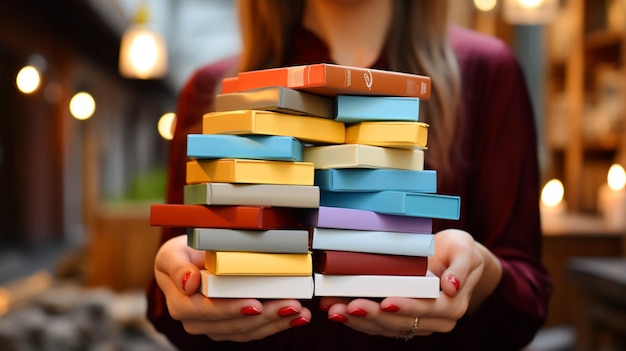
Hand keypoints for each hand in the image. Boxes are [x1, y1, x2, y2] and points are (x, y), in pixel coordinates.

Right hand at [153, 235, 311, 341]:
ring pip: (247, 331)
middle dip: (265, 317)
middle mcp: (196, 321)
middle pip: (232, 325)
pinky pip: (254, 330)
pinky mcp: (231, 326)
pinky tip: (297, 317)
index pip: (206, 311)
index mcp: (180, 303)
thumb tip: (189, 282)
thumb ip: (177, 266)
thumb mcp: (172, 253)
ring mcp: (215, 326)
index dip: (231, 309)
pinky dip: (277, 324)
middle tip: (291, 305)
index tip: (255, 304)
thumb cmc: (181, 255)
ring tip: (299, 312)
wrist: (187, 261)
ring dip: (276, 323)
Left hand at [318, 229, 501, 337]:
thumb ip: (461, 267)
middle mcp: (435, 320)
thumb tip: (451, 286)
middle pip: (401, 321)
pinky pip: (378, 324)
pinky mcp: (401, 320)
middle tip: (348, 305)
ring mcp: (417, 323)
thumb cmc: (459, 251)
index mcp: (451, 305)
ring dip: (358, 320)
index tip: (386, 301)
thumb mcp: (467, 251)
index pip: (426, 308)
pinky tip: (337, 310)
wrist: (456, 259)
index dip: (406, 306)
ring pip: (385, 327)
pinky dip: (357, 319)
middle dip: (373, 315)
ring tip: (335, 309)